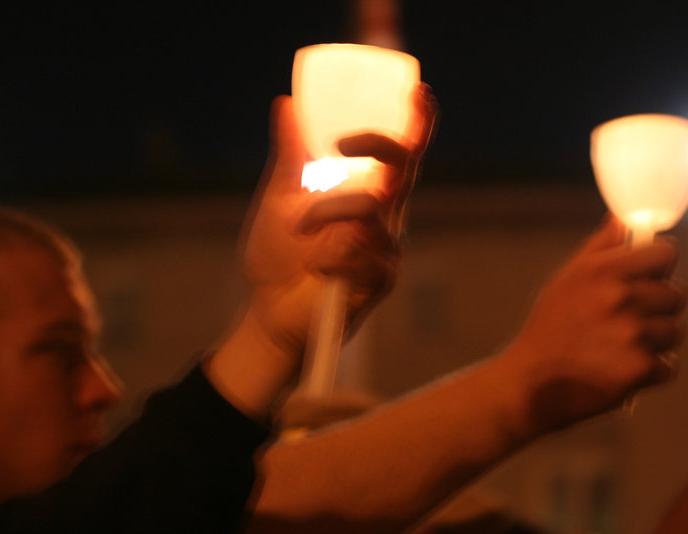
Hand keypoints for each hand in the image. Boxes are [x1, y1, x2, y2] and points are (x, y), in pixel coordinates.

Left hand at [240, 84, 438, 363]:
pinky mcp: (380, 279)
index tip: (419, 93)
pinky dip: (328, 253)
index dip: (417, 124)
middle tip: (343, 145)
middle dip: (380, 147)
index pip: (401, 155)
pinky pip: (361, 251)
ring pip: (372, 209)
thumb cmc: (278, 255)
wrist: (268, 310)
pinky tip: (316, 268)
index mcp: (366, 193)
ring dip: (327, 212)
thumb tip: (286, 104)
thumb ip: (290, 156)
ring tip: (299, 228)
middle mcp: (385, 218)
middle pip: (404, 171)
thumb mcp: (279, 198)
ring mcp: (386, 249)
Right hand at [503, 216, 685, 433]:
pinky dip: (648, 373)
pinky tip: (618, 371)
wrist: (531, 384)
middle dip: (655, 310)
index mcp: (601, 271)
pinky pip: (667, 366)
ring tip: (617, 349)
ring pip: (674, 332)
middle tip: (621, 324)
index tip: (645, 281)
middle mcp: (619, 297)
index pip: (665, 254)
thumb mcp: (565, 280)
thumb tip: (623, 219)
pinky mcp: (640, 369)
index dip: (657, 268)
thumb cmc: (548, 330)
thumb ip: (600, 247)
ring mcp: (632, 334)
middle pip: (676, 295)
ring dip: (653, 343)